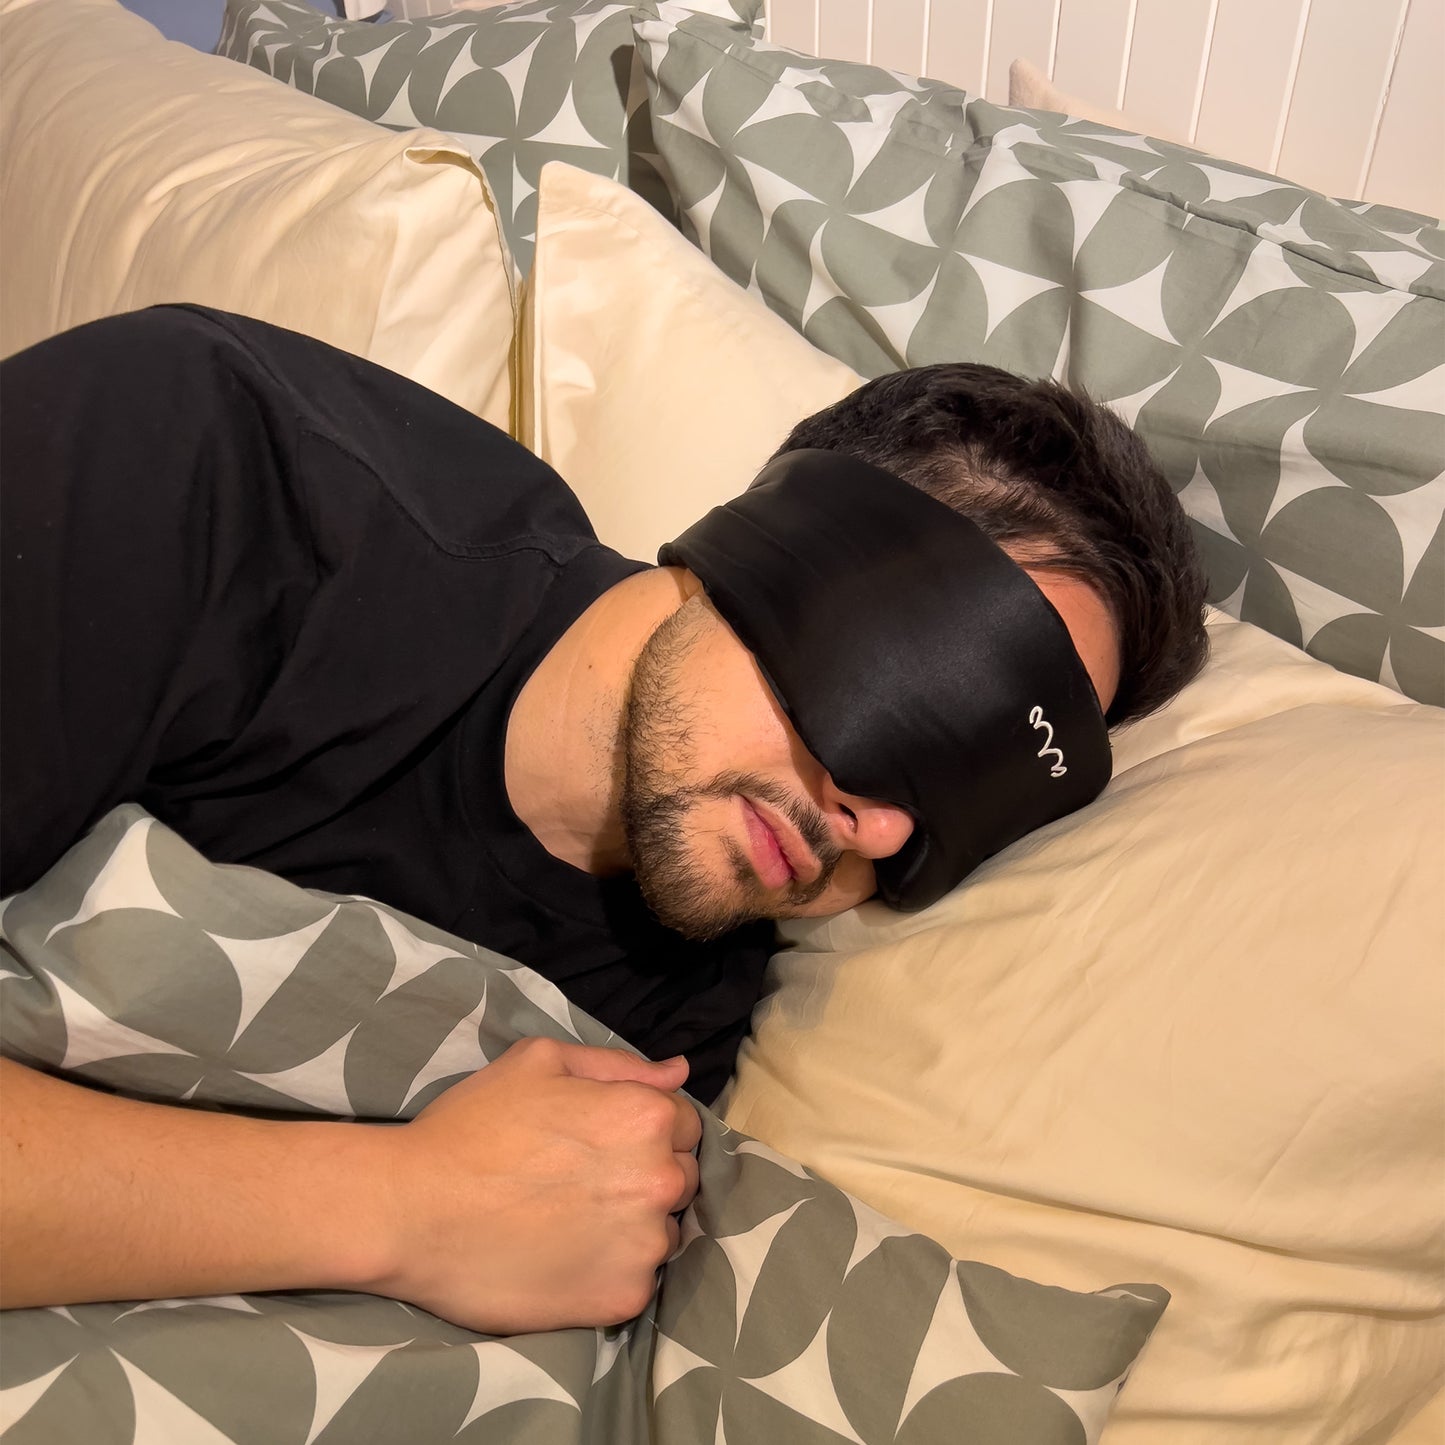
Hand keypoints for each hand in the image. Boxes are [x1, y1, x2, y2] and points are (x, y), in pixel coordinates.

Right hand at [364, 1037, 701, 1332]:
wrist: (411, 1209)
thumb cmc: (472, 1125)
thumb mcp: (540, 1062)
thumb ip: (618, 1066)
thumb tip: (677, 1072)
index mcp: (646, 1116)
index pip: (684, 1123)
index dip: (644, 1129)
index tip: (602, 1143)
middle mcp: (660, 1179)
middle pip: (679, 1177)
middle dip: (643, 1176)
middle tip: (581, 1182)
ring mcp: (644, 1245)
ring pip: (662, 1232)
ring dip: (631, 1226)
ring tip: (568, 1222)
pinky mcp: (622, 1299)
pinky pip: (637, 1280)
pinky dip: (610, 1271)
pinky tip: (563, 1257)